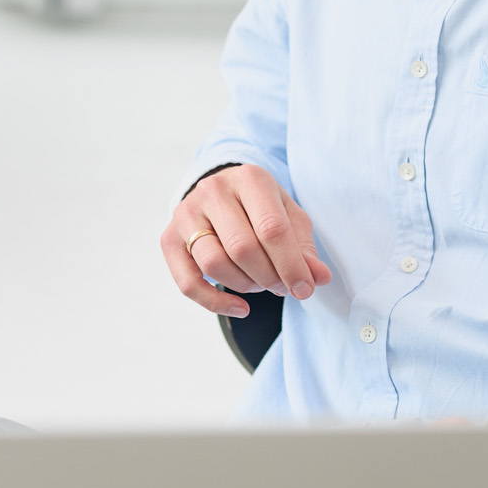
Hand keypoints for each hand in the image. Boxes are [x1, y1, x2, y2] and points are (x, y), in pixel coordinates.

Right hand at [162, 164, 332, 317]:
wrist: (224, 192)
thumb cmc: (263, 208)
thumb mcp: (290, 218)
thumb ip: (305, 248)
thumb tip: (318, 279)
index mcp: (250, 179)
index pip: (272, 229)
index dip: (291, 265)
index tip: (305, 289)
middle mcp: (214, 190)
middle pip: (242, 248)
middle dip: (269, 277)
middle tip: (283, 287)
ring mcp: (187, 212)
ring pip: (214, 264)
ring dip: (244, 286)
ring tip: (261, 284)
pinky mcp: (169, 237)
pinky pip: (187, 281)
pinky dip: (214, 303)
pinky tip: (240, 308)